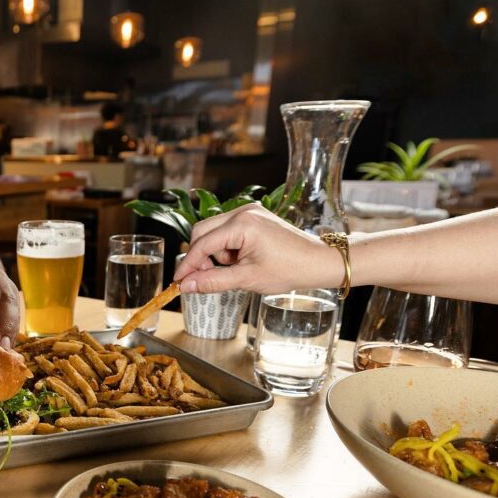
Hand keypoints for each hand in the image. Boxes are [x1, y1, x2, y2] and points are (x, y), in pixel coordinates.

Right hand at [172, 204, 342, 294]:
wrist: (319, 261)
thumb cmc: (290, 269)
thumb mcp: (247, 279)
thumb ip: (213, 281)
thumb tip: (186, 286)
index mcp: (242, 224)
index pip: (202, 244)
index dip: (187, 265)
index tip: (178, 281)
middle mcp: (243, 212)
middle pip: (202, 231)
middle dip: (199, 257)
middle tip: (202, 278)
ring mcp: (249, 212)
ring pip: (214, 231)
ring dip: (214, 253)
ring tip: (233, 270)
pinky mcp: (254, 217)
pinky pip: (227, 230)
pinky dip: (226, 248)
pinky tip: (240, 261)